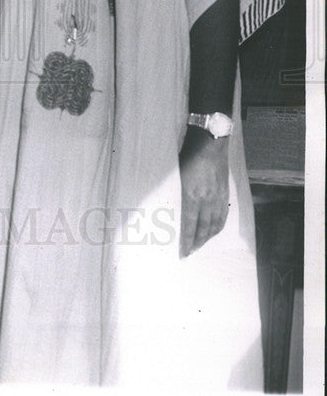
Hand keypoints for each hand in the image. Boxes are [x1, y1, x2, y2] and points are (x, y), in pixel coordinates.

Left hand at [178, 126, 228, 256]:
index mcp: (192, 194)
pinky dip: (218, 227)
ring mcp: (218, 197)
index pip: (189, 225)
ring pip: (215, 225)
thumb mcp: (176, 173)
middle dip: (196, 243)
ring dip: (207, 238)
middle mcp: (207, 199)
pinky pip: (223, 216)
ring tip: (200, 245)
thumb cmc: (188, 154)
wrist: (210, 142)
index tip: (182, 253)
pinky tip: (213, 231)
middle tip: (190, 253)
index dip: (187, 241)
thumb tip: (169, 207)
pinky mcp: (225, 193)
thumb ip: (176, 191)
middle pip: (203, 229)